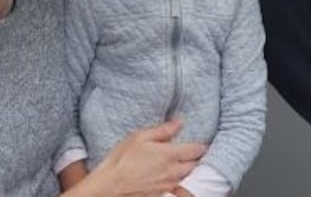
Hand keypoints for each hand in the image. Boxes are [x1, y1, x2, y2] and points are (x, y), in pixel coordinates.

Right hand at [90, 119, 205, 195]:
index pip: (196, 150)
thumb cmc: (122, 159)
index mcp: (169, 154)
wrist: (110, 185)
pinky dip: (176, 182)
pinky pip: (176, 188)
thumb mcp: (140, 137)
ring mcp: (168, 185)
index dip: (200, 146)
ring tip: (177, 162)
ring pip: (185, 176)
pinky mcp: (161, 194)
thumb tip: (179, 122)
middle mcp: (172, 171)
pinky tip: (168, 177)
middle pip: (193, 165)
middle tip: (188, 152)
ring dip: (184, 169)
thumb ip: (163, 130)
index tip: (199, 143)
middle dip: (192, 158)